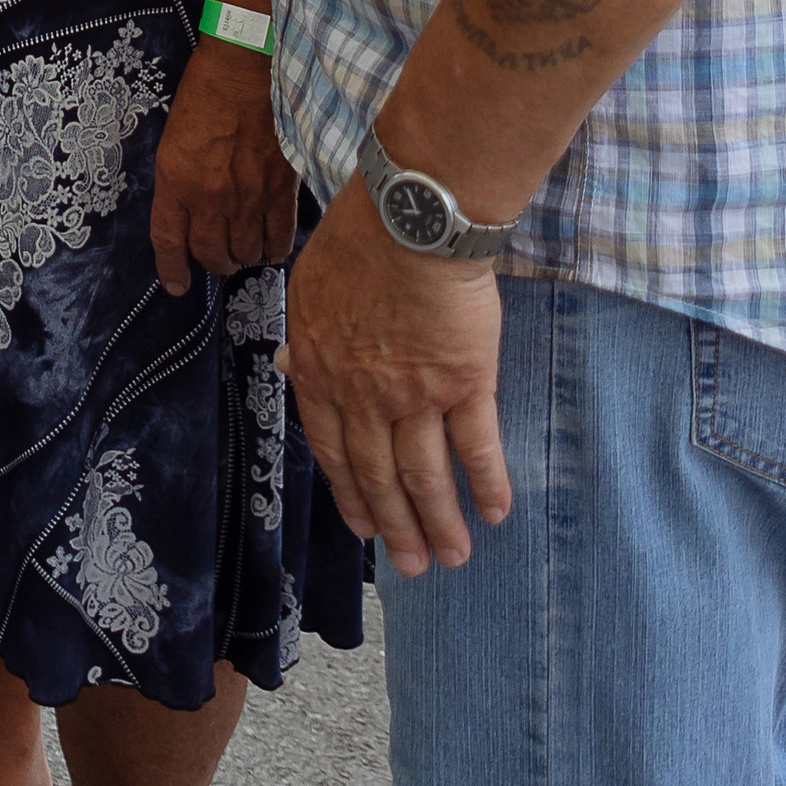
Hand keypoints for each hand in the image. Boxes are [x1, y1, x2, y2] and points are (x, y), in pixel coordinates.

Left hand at [148, 45, 297, 291]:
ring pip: (246, 253)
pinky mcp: (282, 190)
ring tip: (245, 251)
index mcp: (175, 181)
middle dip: (213, 264)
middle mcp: (210, 196)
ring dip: (244, 258)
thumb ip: (180, 183)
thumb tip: (189, 216)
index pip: (169, 241)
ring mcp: (248, 196)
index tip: (176, 286)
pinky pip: (279, 237)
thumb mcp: (175, 140)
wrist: (246, 65)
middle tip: (218, 260)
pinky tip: (273, 247)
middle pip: (211, 255)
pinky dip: (275, 249)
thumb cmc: (205, 93)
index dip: (172, 270)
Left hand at [281, 183, 510, 575]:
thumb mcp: (307, 287)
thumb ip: (305, 337)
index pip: (333, 448)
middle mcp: (363, 395)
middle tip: (409, 567)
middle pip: (378, 475)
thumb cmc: (359, 239)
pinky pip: (475, 445)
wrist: (410, 218)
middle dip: (394, 526)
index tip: (362, 526)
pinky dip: (485, 483)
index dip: (350, 493)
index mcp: (321, 371)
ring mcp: (415, 394)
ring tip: (450, 559)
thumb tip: (291, 364)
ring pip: (424, 475)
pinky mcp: (466, 382)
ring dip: (437, 523)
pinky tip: (495, 512)